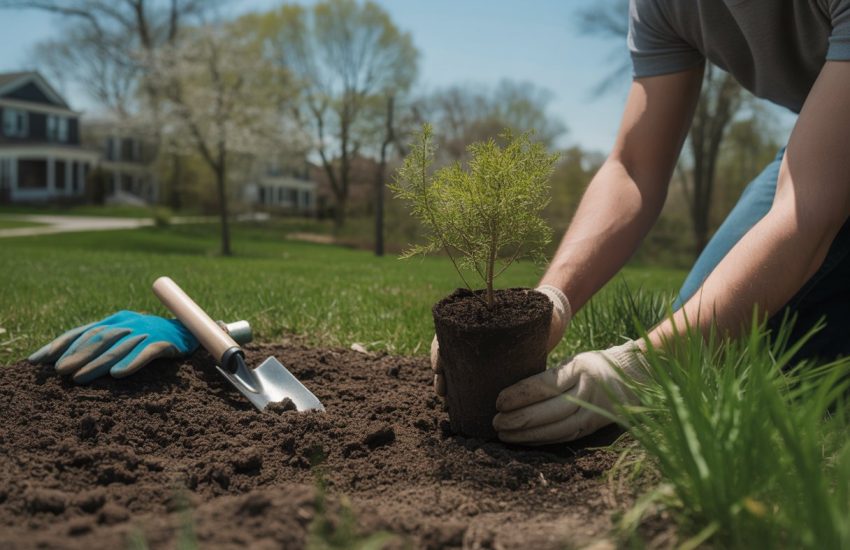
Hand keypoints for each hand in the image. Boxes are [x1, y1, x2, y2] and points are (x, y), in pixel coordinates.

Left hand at [28, 311, 198, 383]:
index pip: (83, 330)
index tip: (38, 360)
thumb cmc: (153, 338)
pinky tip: (118, 374)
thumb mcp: (127, 338)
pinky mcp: (165, 342)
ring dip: (96, 363)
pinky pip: (147, 352)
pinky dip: (132, 362)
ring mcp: (147, 331)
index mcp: (116, 320)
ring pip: (118, 347)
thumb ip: (103, 346)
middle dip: (76, 354)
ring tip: (79, 378)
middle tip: (59, 372)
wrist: (192, 331)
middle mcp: (128, 322)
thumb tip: (66, 364)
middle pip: (98, 338)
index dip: (60, 343)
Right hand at [430, 285, 570, 395]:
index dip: (440, 350)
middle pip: (448, 354)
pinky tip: (460, 406)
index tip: (439, 366)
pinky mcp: (492, 367)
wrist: (548, 319)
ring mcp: (480, 352)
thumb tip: (533, 304)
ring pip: (456, 369)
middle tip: (441, 391)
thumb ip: (531, 306)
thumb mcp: (531, 307)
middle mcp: (473, 336)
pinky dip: (463, 392)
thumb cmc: (536, 308)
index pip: (448, 332)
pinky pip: (472, 379)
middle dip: (441, 374)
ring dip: (448, 385)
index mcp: (474, 318)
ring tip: (446, 402)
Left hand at [493, 340, 646, 444]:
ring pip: (558, 428)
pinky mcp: (596, 426)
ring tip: (505, 434)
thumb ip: (553, 375)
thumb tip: (514, 390)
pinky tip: (525, 441)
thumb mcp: (576, 361)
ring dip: (528, 435)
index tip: (498, 401)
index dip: (520, 395)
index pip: (546, 384)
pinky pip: (566, 437)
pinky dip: (543, 440)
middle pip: (550, 410)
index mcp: (581, 367)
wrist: (636, 376)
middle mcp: (588, 389)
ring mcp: (594, 410)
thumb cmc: (595, 365)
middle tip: (496, 422)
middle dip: (520, 419)